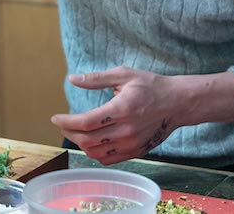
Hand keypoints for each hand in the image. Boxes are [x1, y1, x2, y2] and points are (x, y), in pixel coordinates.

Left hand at [50, 66, 188, 164]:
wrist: (177, 103)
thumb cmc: (150, 86)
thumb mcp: (124, 75)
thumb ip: (97, 79)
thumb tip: (72, 79)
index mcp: (122, 109)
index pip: (86, 122)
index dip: (66, 122)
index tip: (55, 118)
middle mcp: (126, 131)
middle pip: (87, 140)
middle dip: (69, 133)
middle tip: (62, 124)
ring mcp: (132, 144)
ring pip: (96, 153)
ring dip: (80, 144)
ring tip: (75, 132)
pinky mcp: (136, 152)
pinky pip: (108, 159)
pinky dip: (94, 153)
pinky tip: (91, 141)